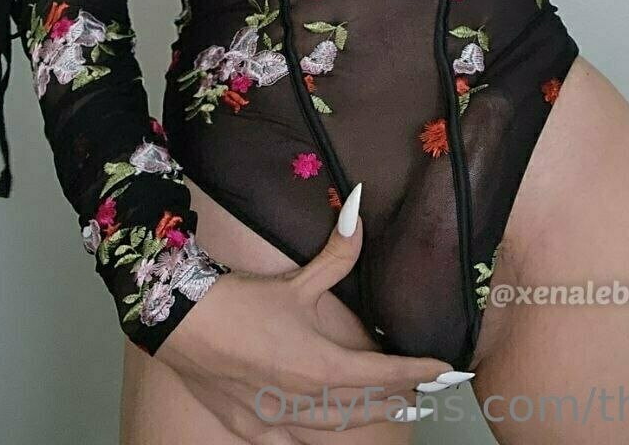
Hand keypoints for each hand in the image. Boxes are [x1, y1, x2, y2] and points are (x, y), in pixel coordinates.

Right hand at [153, 187, 461, 435]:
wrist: (182, 325)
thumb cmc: (244, 302)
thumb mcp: (297, 279)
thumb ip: (337, 252)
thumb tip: (359, 207)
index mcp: (323, 367)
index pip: (385, 373)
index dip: (419, 371)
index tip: (445, 371)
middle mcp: (306, 400)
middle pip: (365, 405)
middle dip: (398, 397)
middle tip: (425, 392)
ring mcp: (278, 419)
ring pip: (334, 428)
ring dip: (366, 418)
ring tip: (393, 411)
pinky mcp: (251, 426)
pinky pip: (293, 441)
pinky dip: (315, 435)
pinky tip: (323, 430)